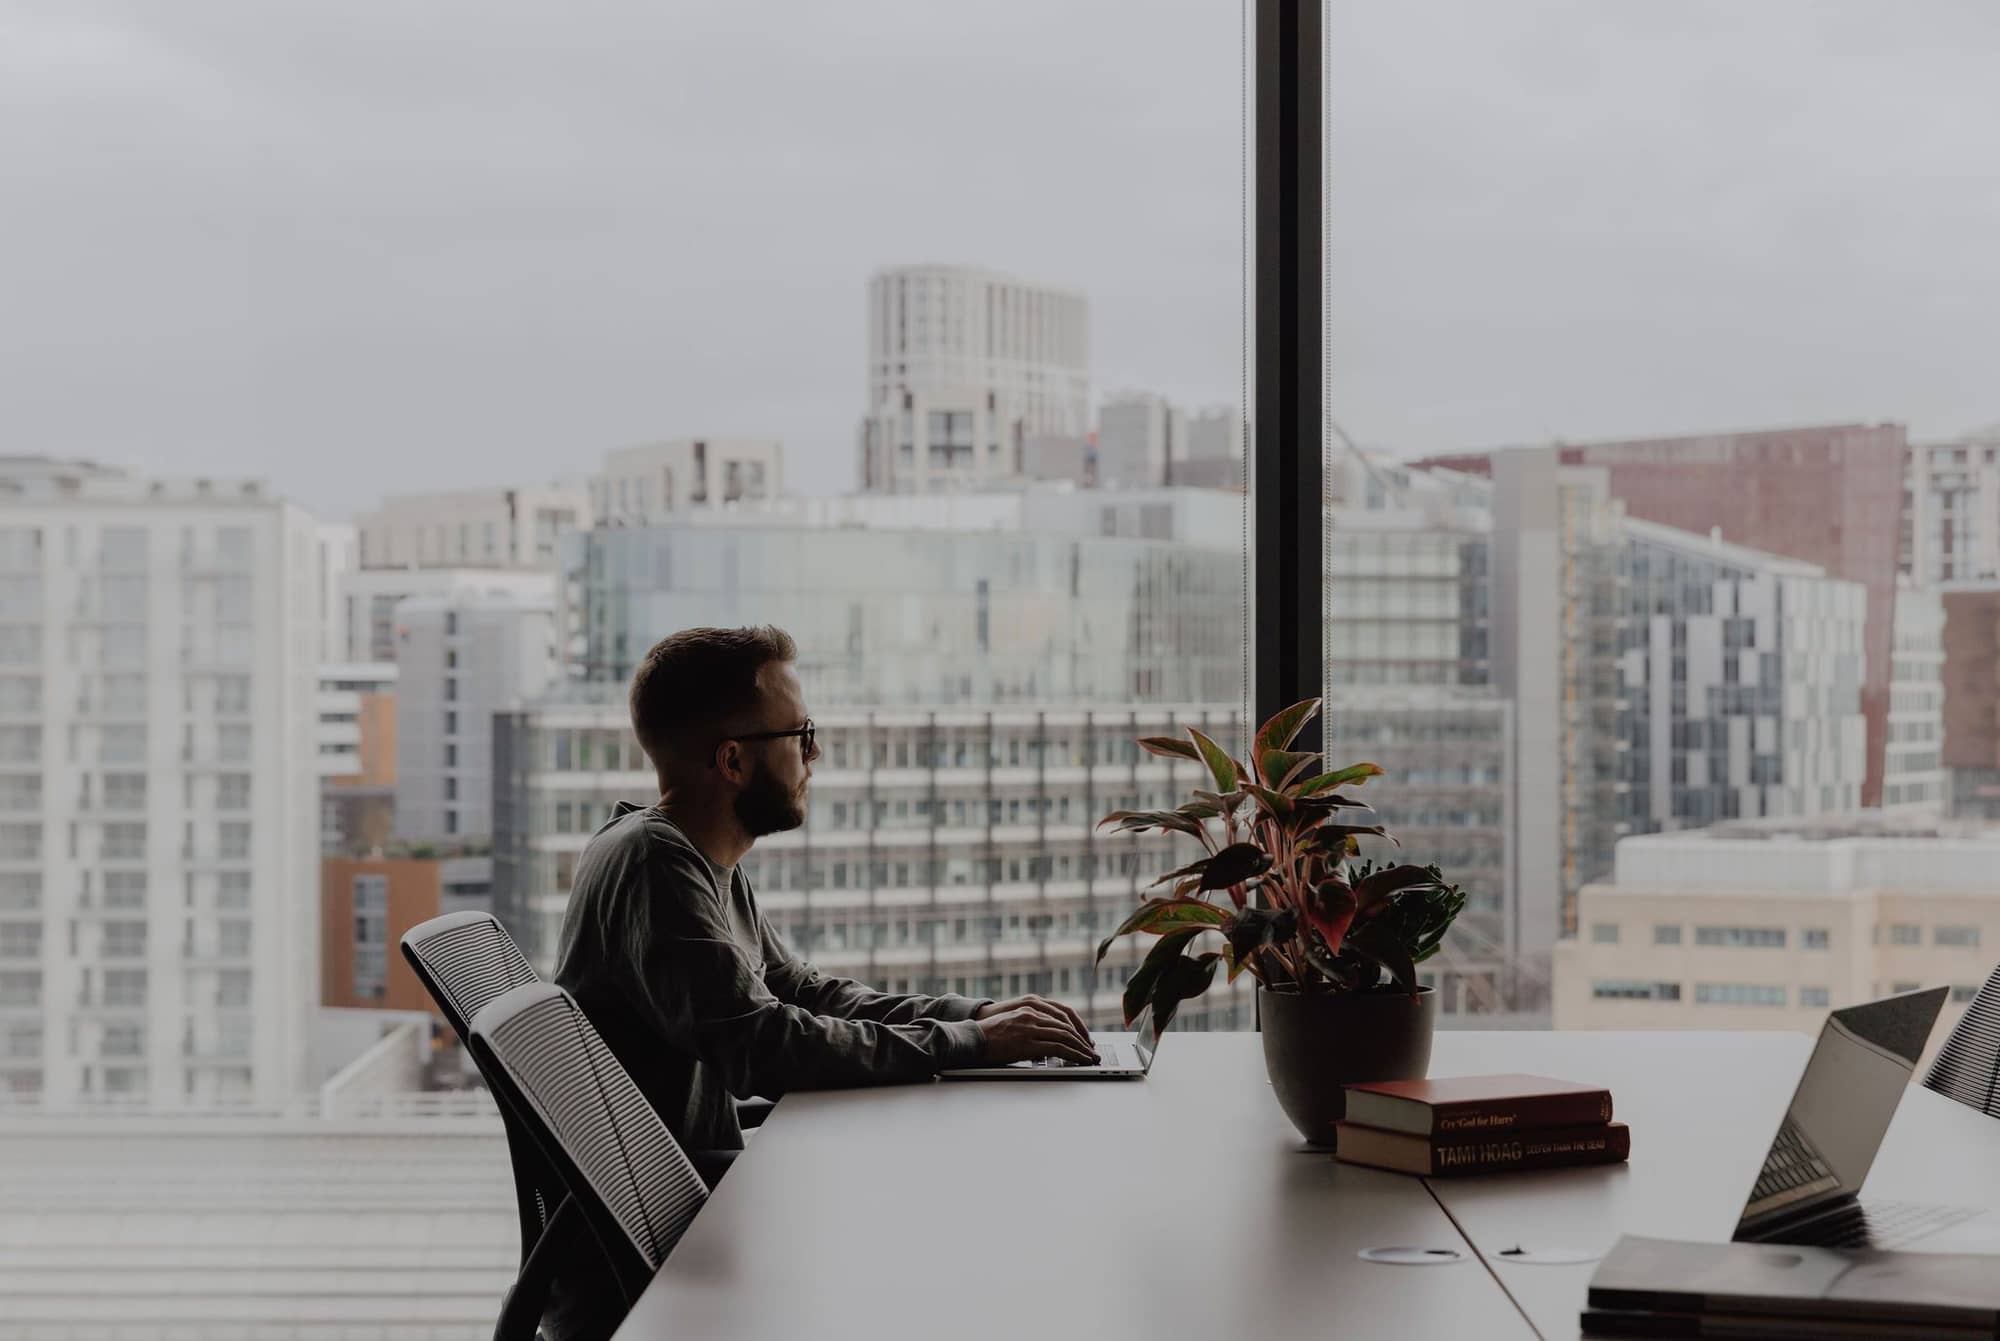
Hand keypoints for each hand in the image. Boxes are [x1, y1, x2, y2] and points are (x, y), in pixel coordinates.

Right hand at [974, 995, 1098, 1065]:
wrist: (971, 1039)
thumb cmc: (988, 1035)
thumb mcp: (1012, 1023)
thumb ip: (1029, 1027)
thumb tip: (1045, 1043)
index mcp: (1029, 1006)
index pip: (1062, 1015)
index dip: (1077, 1027)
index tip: (1085, 1038)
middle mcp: (1033, 1014)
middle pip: (1067, 1025)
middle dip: (1082, 1039)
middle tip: (1092, 1050)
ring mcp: (1031, 1027)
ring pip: (1065, 1036)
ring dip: (1081, 1048)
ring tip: (1090, 1057)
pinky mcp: (1029, 1042)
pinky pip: (1058, 1047)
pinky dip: (1073, 1054)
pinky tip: (1080, 1060)